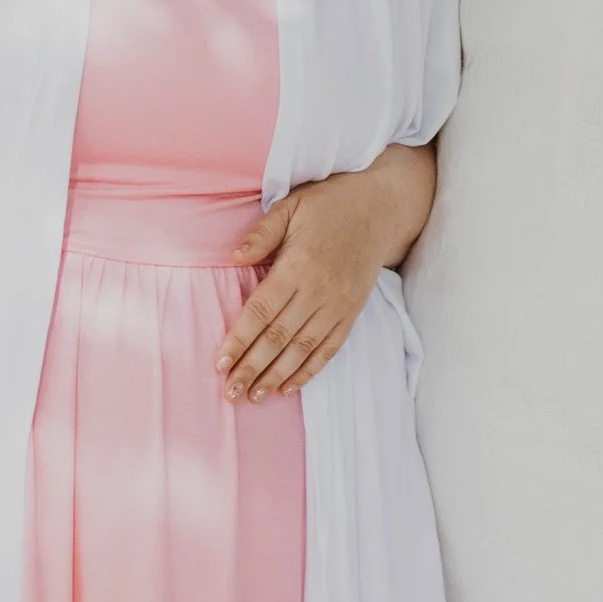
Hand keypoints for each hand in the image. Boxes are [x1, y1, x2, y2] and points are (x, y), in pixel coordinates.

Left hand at [215, 146, 438, 402]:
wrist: (381, 207)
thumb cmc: (330, 204)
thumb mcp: (292, 205)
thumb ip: (262, 233)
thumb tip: (233, 258)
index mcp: (299, 264)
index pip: (262, 310)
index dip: (240, 339)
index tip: (220, 363)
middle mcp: (319, 290)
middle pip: (279, 337)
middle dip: (252, 368)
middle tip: (230, 392)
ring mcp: (339, 304)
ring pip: (303, 349)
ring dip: (276, 376)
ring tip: (254, 397)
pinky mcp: (353, 312)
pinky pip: (329, 348)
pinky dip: (309, 371)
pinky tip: (289, 387)